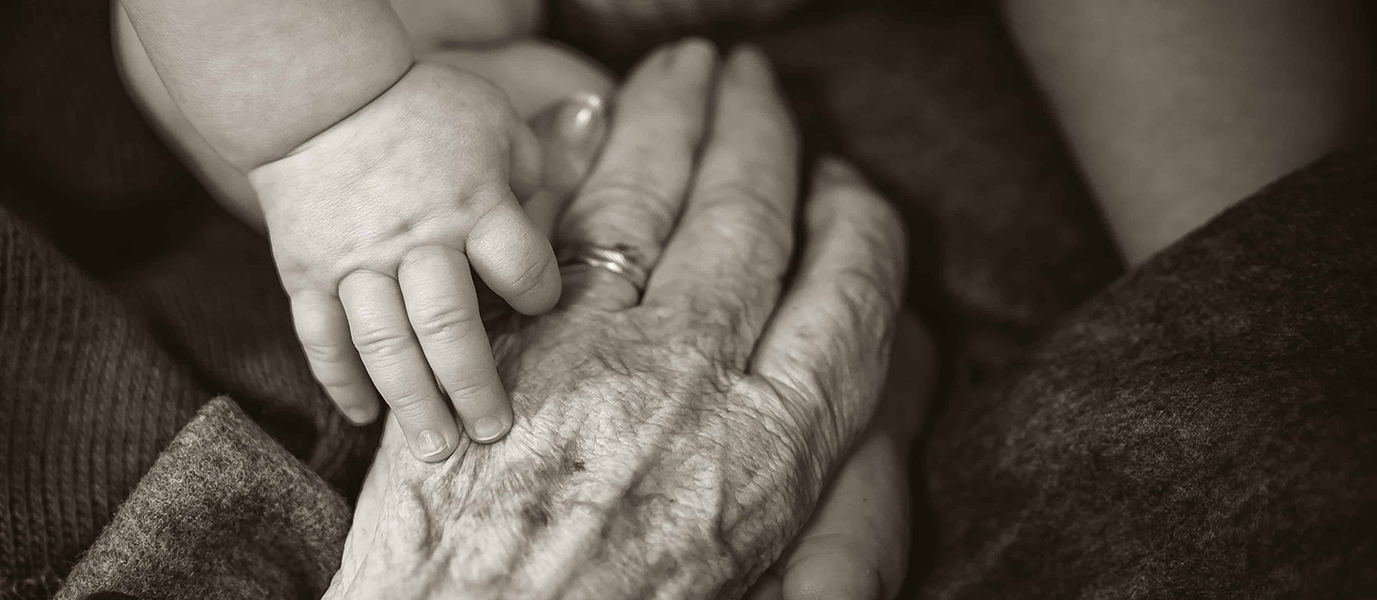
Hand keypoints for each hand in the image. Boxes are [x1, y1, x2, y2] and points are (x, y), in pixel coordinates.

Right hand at [250, 61, 553, 460]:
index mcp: (473, 203)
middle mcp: (416, 240)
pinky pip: (322, 338)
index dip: (539, 294)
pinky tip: (363, 417)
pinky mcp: (307, 273)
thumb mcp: (495, 122)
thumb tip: (551, 223)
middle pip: (450, 326)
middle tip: (492, 432)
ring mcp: (355, 262)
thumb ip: (531, 176)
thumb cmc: (422, 107)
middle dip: (474, 386)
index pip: (521, 269)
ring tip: (435, 451)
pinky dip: (340, 381)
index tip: (539, 305)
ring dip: (411, 403)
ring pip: (385, 345)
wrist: (318, 94)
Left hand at [325, 41, 907, 598]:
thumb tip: (870, 410)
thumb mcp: (770, 582)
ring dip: (676, 118)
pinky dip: (580, 166)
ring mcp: (593, 351)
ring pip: (654, 199)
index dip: (854, 222)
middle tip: (757, 82)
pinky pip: (556, 228)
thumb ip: (832, 490)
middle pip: (751, 216)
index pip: (848, 289)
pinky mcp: (506, 346)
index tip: (847, 188)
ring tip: (688, 69)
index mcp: (778, 444)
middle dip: (762, 132)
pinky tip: (594, 124)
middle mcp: (696, 376)